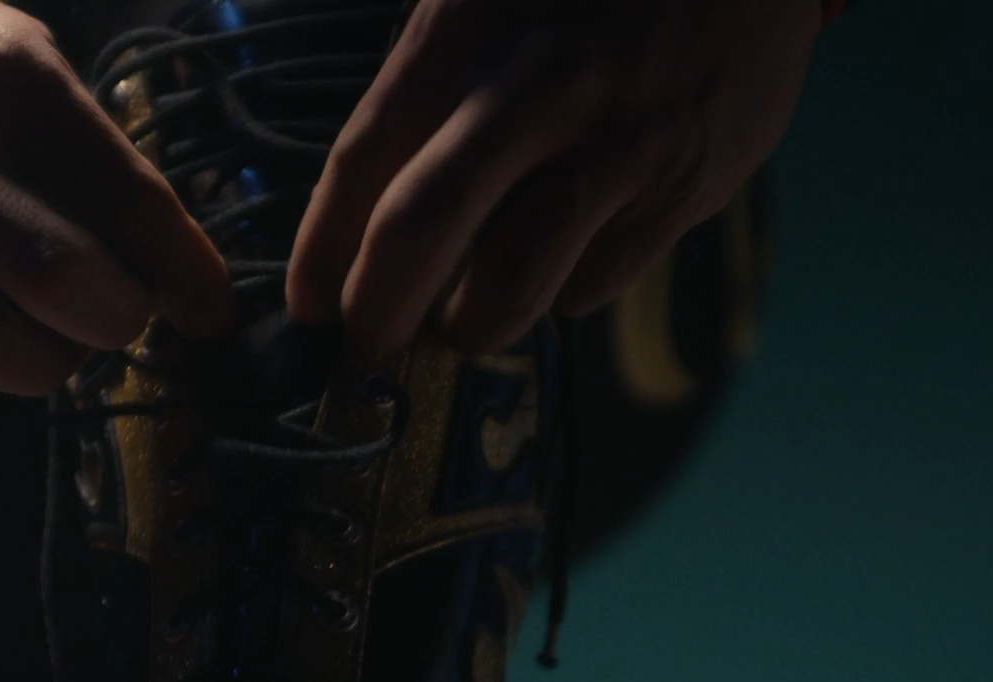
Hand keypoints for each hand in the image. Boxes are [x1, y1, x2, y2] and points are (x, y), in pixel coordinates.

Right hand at [0, 0, 233, 422]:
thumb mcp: (38, 78)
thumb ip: (112, 178)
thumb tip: (201, 308)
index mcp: (4, 82)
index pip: (126, 199)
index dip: (184, 274)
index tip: (205, 311)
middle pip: (53, 281)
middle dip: (112, 322)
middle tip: (110, 313)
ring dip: (42, 368)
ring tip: (44, 337)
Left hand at [286, 0, 821, 353]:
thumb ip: (428, 80)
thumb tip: (364, 210)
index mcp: (469, 27)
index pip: (362, 157)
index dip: (322, 248)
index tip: (308, 300)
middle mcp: (537, 86)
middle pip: (418, 230)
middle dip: (378, 310)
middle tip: (369, 339)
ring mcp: (617, 142)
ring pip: (512, 285)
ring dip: (471, 325)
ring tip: (461, 322)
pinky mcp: (684, 187)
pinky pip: (595, 282)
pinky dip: (563, 293)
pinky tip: (561, 264)